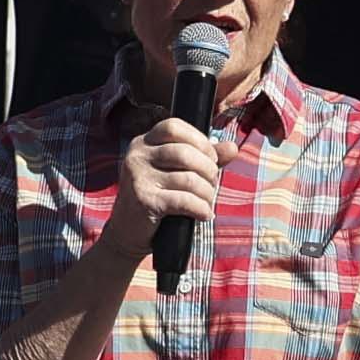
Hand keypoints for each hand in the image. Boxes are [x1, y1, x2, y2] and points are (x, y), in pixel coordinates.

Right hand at [111, 114, 216, 250]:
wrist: (127, 233)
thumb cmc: (156, 198)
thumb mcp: (176, 172)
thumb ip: (204, 158)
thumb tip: (233, 147)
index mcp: (143, 143)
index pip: (174, 127)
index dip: (199, 140)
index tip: (210, 158)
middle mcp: (137, 156)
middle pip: (185, 153)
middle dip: (208, 170)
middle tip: (211, 185)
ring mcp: (138, 178)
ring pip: (188, 179)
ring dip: (206, 193)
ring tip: (206, 202)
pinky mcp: (144, 200)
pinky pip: (184, 201)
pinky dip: (201, 209)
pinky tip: (204, 215)